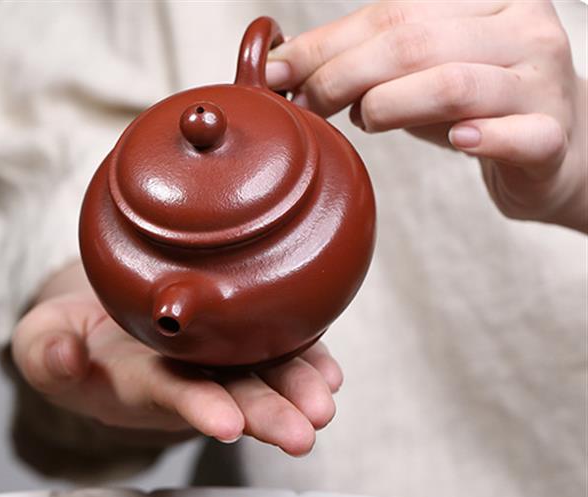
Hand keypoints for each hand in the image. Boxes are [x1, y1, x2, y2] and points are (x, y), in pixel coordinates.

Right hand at [11, 262, 342, 455]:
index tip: (224, 425)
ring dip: (295, 388)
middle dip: (264, 414)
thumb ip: (45, 351)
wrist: (107, 325)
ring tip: (323, 404)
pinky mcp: (236, 332)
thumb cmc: (76, 336)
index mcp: (139, 378)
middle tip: (300, 433)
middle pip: (229, 393)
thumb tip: (62, 357)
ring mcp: (216, 354)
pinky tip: (329, 371)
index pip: (170, 393)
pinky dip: (305, 356)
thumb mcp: (42, 340)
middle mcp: (187, 371)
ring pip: (261, 373)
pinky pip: (276, 346)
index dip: (196, 408)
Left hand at [267, 1, 586, 232]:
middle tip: (308, 104)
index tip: (277, 71)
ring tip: (364, 120)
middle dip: (344, 75)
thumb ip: (364, 60)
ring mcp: (542, 80)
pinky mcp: (552, 134)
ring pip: (455, 83)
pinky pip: (517, 135)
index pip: (392, 12)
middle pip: (415, 42)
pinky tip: (456, 141)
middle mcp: (521, 28)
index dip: (326, 44)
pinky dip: (480, 138)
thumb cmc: (474, 103)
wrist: (554, 146)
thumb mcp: (418, 71)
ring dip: (390, 104)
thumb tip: (282, 67)